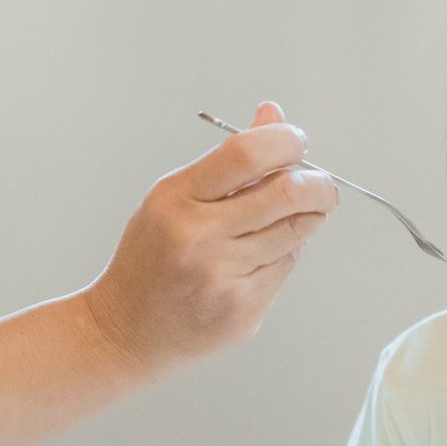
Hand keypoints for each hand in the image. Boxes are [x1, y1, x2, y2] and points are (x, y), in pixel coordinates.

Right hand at [82, 101, 337, 375]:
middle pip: (287, 193)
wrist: (126, 329)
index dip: (286, 141)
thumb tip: (273, 116)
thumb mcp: (174, 197)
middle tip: (320, 185)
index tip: (296, 143)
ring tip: (289, 217)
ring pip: (296, 232)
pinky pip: (285, 267)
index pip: (247, 153)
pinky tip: (258, 257)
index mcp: (176, 200)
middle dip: (318, 184)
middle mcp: (198, 237)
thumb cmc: (152, 257)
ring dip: (305, 219)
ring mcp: (222, 277)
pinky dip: (284, 254)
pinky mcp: (242, 310)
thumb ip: (229, 160)